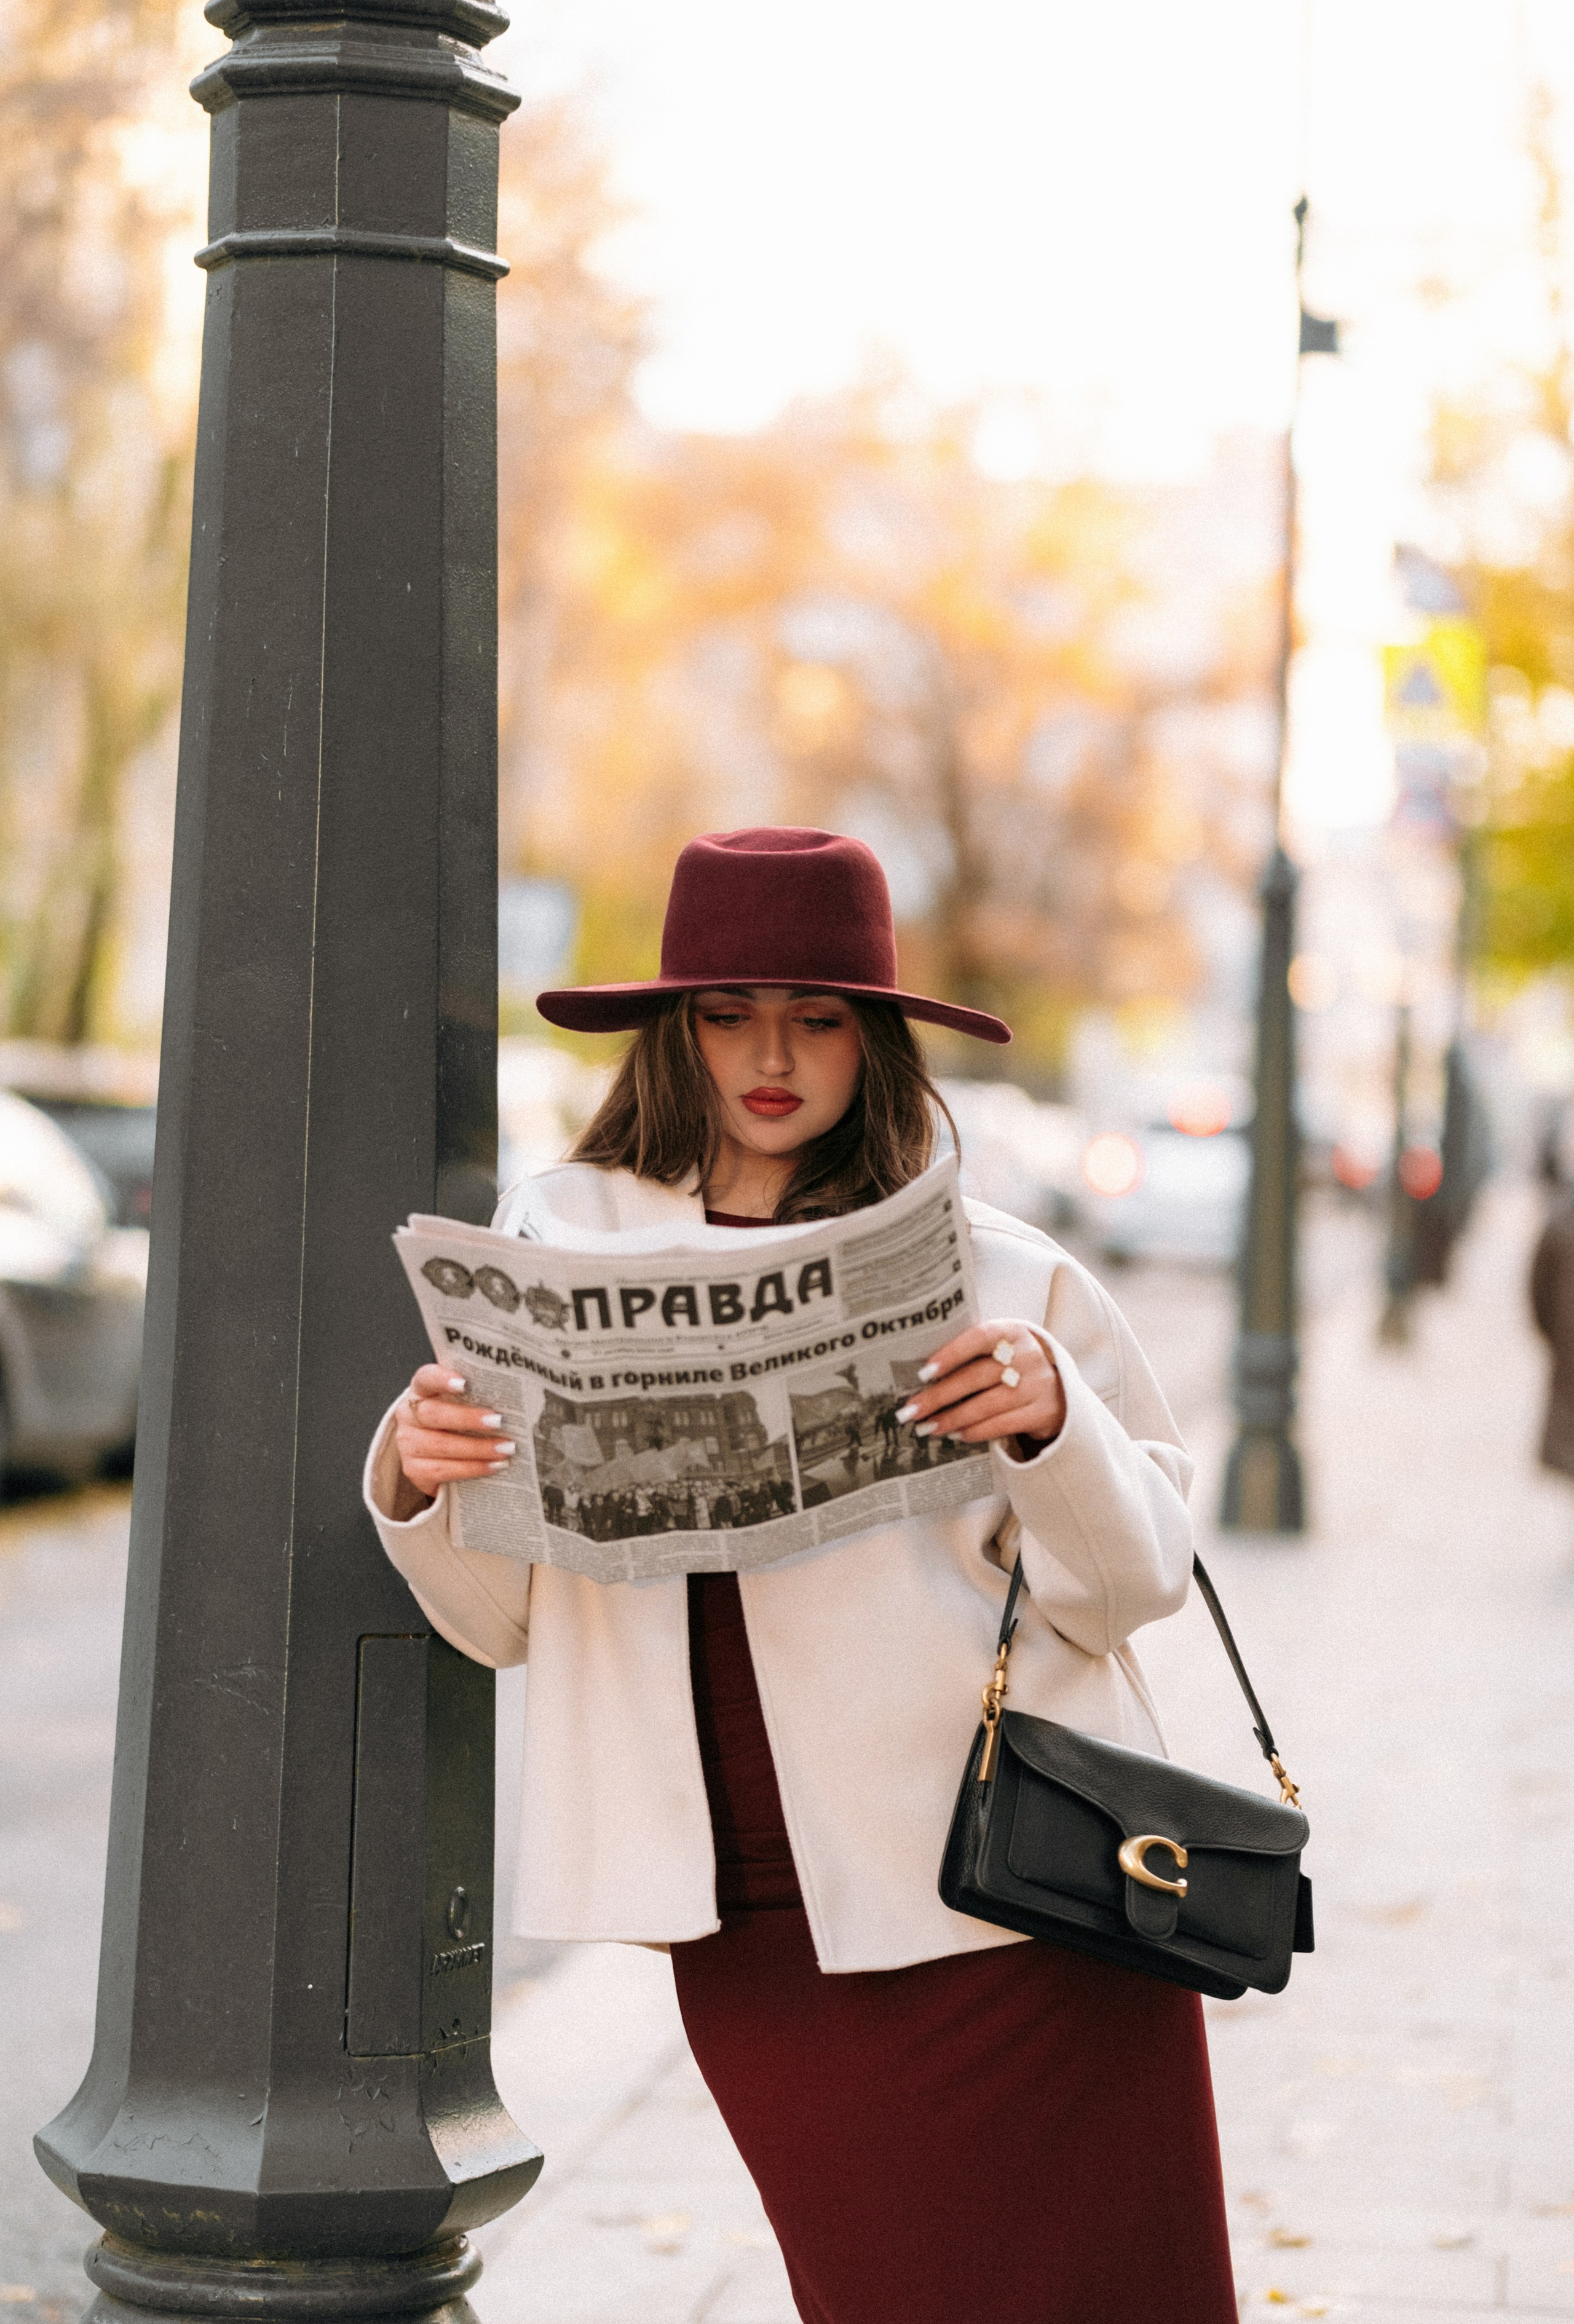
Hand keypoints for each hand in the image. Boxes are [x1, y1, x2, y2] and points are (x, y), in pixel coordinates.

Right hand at [390, 1364, 514, 1517]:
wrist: (434, 1454)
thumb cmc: (453, 1422)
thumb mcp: (459, 1404)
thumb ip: (474, 1396)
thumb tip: (511, 1397)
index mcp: (421, 1391)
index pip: (426, 1378)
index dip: (442, 1379)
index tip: (465, 1383)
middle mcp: (408, 1415)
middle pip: (434, 1414)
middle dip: (468, 1419)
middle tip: (499, 1421)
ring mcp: (408, 1444)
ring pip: (441, 1445)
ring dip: (478, 1448)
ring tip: (506, 1448)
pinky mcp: (413, 1470)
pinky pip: (443, 1470)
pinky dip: (472, 1468)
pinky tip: (494, 1465)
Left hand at [896, 1320, 1064, 1454]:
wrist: (1060, 1390)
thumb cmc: (1014, 1367)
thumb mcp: (1000, 1350)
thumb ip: (970, 1353)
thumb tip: (921, 1377)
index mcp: (1013, 1332)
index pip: (979, 1337)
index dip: (951, 1353)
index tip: (924, 1372)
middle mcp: (1028, 1356)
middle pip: (977, 1376)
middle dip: (939, 1396)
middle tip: (912, 1410)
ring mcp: (1038, 1385)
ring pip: (987, 1405)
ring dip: (952, 1418)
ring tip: (928, 1427)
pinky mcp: (1042, 1413)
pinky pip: (1002, 1424)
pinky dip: (975, 1431)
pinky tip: (955, 1435)